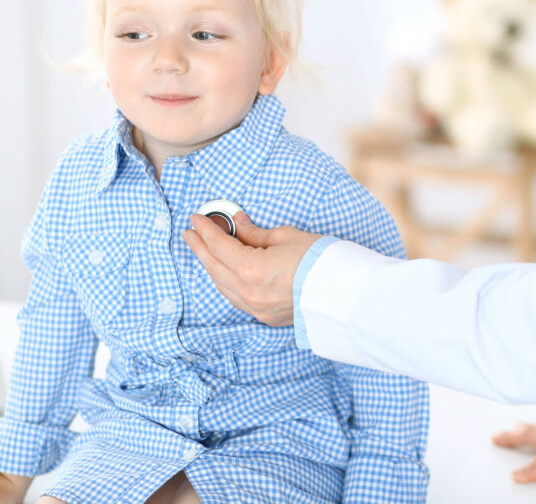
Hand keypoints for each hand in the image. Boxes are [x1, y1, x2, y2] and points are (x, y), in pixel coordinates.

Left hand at [183, 212, 319, 326]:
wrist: (344, 291)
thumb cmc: (320, 259)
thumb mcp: (286, 236)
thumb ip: (254, 233)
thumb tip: (237, 223)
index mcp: (251, 269)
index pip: (218, 246)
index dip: (205, 230)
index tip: (196, 219)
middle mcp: (249, 293)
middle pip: (214, 268)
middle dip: (200, 249)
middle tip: (191, 233)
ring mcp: (256, 309)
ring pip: (222, 286)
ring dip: (211, 267)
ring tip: (206, 250)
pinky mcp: (266, 317)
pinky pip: (235, 298)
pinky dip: (226, 282)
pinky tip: (225, 272)